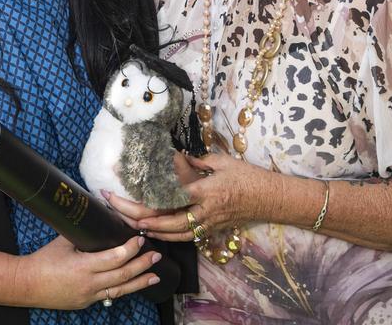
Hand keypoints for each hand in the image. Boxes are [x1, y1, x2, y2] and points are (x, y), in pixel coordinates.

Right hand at [15, 234, 162, 308]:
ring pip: (121, 289)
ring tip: (155, 275)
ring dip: (140, 281)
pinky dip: (123, 288)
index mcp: (83, 266)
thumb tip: (96, 217)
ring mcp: (89, 295)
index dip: (130, 249)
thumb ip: (82, 233)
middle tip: (156, 255)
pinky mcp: (87, 301)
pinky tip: (133, 284)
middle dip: (142, 264)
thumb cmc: (43, 261)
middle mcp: (90, 283)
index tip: (140, 239)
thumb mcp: (63, 242)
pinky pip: (110, 295)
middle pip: (123, 275)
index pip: (115, 258)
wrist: (28, 284)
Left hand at [105, 152, 275, 242]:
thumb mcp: (222, 161)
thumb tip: (178, 156)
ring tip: (131, 223)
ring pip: (175, 234)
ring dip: (152, 230)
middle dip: (141, 217)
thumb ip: (198, 160)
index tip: (130, 194)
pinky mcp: (213, 230)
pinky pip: (187, 236)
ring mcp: (209, 223)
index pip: (172, 198)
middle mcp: (206, 211)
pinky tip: (156, 232)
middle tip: (120, 210)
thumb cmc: (249, 176)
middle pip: (168, 221)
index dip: (149, 199)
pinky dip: (168, 236)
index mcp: (206, 191)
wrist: (272, 199)